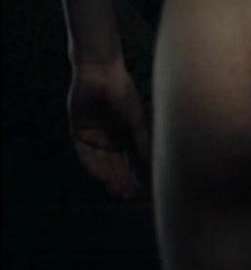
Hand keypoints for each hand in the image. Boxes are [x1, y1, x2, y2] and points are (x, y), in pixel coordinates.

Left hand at [67, 59, 150, 199]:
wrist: (100, 73)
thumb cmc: (123, 94)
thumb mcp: (136, 122)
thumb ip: (142, 145)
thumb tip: (152, 167)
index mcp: (127, 134)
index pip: (131, 160)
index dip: (136, 176)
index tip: (141, 191)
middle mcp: (111, 138)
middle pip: (117, 165)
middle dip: (122, 181)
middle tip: (128, 196)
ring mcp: (95, 136)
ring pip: (102, 163)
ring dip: (109, 177)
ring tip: (117, 191)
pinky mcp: (79, 133)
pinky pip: (86, 155)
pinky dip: (93, 167)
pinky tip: (102, 178)